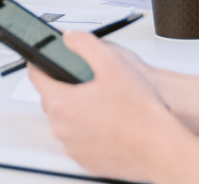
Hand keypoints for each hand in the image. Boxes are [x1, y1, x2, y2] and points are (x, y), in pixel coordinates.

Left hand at [29, 32, 198, 182]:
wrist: (161, 147)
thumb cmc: (140, 111)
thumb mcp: (112, 62)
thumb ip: (84, 43)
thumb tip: (68, 37)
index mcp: (62, 103)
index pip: (36, 76)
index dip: (40, 62)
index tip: (43, 57)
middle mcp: (62, 128)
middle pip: (53, 99)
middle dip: (65, 87)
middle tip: (88, 80)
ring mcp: (74, 147)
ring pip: (67, 121)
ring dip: (78, 110)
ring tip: (105, 102)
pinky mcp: (87, 160)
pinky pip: (80, 140)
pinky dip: (89, 130)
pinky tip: (110, 122)